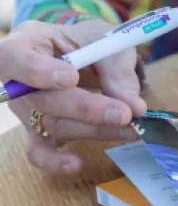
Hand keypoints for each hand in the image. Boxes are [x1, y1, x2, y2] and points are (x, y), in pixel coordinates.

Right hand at [2, 20, 145, 173]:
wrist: (87, 54)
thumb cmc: (90, 43)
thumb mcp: (107, 44)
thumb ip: (118, 72)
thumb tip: (135, 107)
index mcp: (28, 42)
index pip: (15, 57)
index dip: (38, 70)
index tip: (70, 77)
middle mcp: (17, 79)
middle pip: (43, 99)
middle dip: (86, 109)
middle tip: (125, 114)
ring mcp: (26, 108)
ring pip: (53, 124)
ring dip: (96, 130)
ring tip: (133, 130)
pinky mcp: (37, 130)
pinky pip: (39, 150)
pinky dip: (55, 161)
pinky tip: (76, 164)